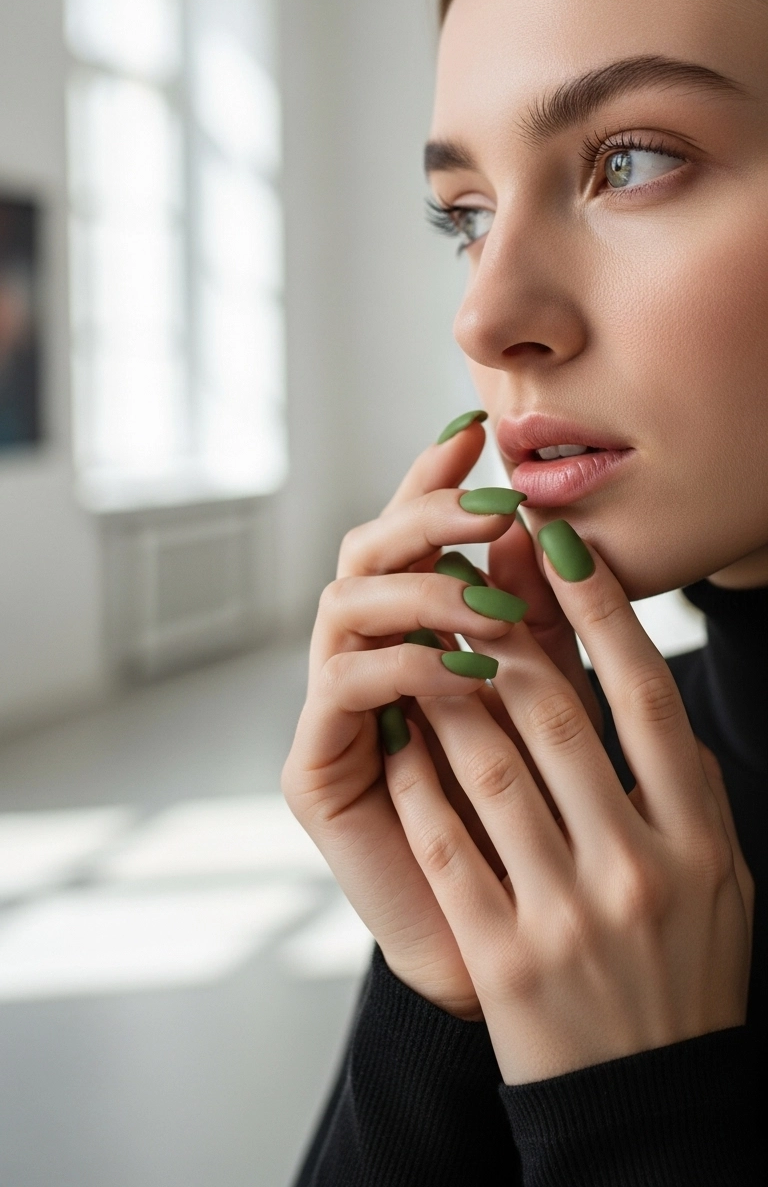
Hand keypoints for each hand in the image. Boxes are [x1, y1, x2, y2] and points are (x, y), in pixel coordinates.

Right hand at [282, 418, 523, 1017]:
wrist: (508, 936)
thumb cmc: (532, 811)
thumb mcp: (545, 690)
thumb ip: (532, 613)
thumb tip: (532, 524)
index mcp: (411, 631)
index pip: (411, 535)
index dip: (431, 477)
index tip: (475, 430)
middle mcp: (362, 657)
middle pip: (365, 552)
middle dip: (426, 516)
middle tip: (495, 508)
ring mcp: (331, 709)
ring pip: (343, 605)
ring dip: (420, 587)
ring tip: (491, 603)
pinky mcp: (313, 767)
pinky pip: (342, 688)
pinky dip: (405, 663)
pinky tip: (466, 670)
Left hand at [383, 526, 752, 1081]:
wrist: (646, 1104)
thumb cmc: (685, 972)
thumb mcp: (718, 873)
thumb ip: (687, 782)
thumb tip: (638, 677)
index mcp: (700, 842)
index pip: (647, 697)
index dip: (599, 608)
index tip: (556, 540)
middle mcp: (637, 871)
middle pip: (557, 715)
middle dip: (503, 634)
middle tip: (466, 577)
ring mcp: (567, 917)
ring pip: (489, 766)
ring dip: (445, 693)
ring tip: (420, 645)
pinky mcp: (502, 958)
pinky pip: (443, 843)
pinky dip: (415, 778)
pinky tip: (396, 733)